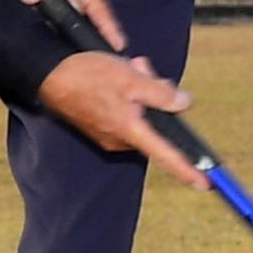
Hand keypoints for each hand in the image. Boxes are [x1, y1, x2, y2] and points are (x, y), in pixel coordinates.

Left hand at [6, 0, 121, 47]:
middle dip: (95, 33)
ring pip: (72, 4)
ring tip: (78, 52)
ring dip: (75, 23)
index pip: (95, 3)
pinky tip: (52, 25)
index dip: (106, 25)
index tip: (119, 47)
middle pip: (87, 9)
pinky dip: (59, 10)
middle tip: (101, 62)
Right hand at [37, 50, 205, 184]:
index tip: (204, 184)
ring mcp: (109, 135)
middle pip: (155, 125)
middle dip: (157, 97)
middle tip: (142, 69)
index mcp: (130, 130)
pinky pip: (125, 114)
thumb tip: (184, 103)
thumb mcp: (130, 77)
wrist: (48, 75)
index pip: (166, 154)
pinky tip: (116, 77)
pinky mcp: (100, 127)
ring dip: (140, 92)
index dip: (187, 169)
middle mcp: (120, 139)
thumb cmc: (86, 75)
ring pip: (141, 116)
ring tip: (127, 69)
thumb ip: (160, 92)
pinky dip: (127, 96)